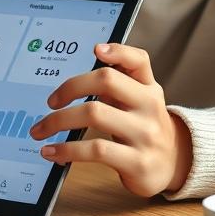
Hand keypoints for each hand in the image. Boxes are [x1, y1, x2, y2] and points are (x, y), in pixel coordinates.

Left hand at [29, 43, 192, 196]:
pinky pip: (95, 150)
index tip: (95, 50)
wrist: (175, 165)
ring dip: (58, 121)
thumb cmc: (143, 129)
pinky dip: (67, 150)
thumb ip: (117, 84)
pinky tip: (51, 151)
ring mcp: (145, 135)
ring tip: (39, 130)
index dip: (118, 51)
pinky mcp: (137, 163)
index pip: (139, 60)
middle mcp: (150, 107)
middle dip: (70, 87)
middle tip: (50, 101)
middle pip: (106, 81)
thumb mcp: (138, 103)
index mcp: (148, 89)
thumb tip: (75, 75)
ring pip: (94, 113)